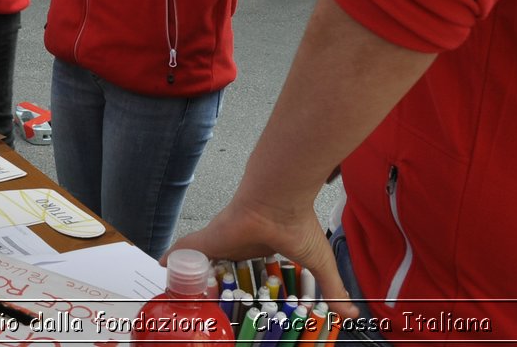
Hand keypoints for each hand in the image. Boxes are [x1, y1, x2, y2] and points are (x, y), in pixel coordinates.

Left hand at [169, 200, 357, 321]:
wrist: (280, 199)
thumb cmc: (297, 224)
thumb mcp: (319, 265)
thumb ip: (333, 292)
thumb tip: (354, 317)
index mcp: (261, 250)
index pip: (246, 271)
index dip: (241, 285)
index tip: (238, 302)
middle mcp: (238, 246)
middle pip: (220, 270)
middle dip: (215, 286)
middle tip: (210, 306)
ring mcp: (221, 241)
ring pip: (201, 264)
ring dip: (193, 277)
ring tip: (185, 296)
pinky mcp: (208, 237)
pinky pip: (184, 250)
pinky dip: (172, 258)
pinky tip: (162, 267)